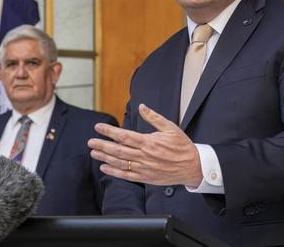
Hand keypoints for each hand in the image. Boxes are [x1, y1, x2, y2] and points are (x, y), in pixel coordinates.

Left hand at [88, 103, 202, 186]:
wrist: (193, 167)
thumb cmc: (182, 146)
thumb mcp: (170, 128)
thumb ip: (154, 117)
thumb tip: (142, 106)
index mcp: (149, 142)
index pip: (124, 136)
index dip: (109, 131)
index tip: (98, 127)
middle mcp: (144, 156)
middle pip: (118, 150)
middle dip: (102, 145)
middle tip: (90, 142)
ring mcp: (144, 168)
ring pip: (120, 162)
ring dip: (105, 157)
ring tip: (94, 153)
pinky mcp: (146, 177)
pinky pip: (126, 175)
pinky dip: (114, 172)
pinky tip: (105, 167)